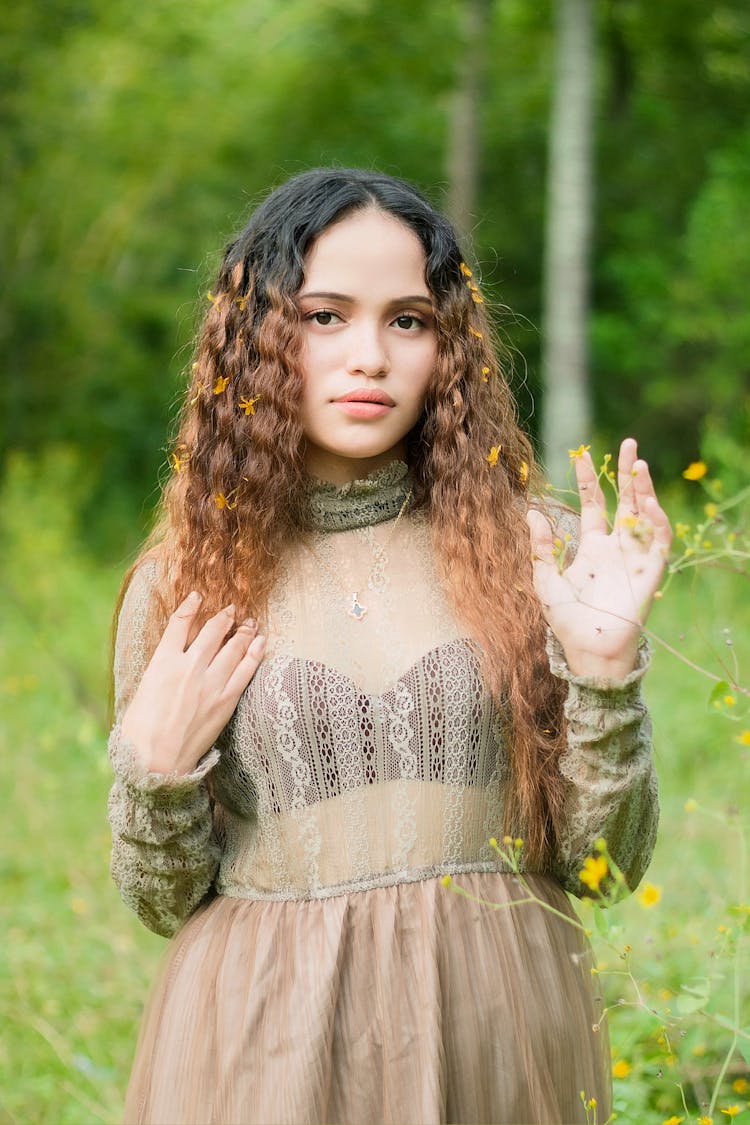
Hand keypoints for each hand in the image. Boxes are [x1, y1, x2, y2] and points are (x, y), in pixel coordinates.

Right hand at [120, 592, 265, 775]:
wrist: (156, 762)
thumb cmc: (140, 733)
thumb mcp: (141, 692)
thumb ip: (159, 672)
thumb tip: (169, 663)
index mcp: (161, 663)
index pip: (179, 624)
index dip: (190, 606)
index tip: (197, 597)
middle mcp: (188, 667)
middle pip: (212, 631)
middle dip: (224, 617)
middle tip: (232, 609)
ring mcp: (210, 683)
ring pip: (232, 647)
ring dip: (243, 631)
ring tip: (250, 622)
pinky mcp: (226, 700)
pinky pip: (245, 670)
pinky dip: (254, 653)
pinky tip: (261, 642)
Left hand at [527, 438, 671, 679]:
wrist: (588, 649)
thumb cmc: (566, 620)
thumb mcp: (545, 580)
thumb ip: (540, 547)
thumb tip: (530, 511)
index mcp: (591, 547)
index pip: (593, 504)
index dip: (589, 479)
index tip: (582, 453)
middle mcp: (615, 547)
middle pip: (625, 501)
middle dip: (626, 472)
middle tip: (629, 443)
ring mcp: (634, 557)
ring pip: (644, 514)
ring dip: (643, 490)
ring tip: (638, 465)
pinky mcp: (650, 571)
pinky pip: (659, 541)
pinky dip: (656, 521)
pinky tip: (648, 502)